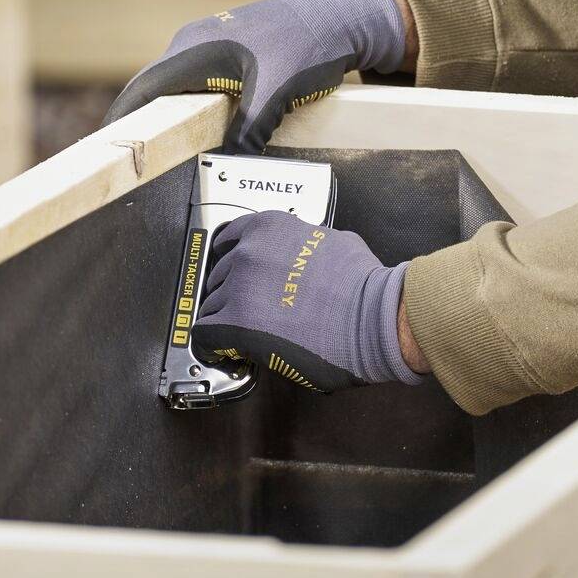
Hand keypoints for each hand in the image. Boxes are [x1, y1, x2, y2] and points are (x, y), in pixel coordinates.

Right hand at [102, 0, 408, 151]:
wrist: (338, 17)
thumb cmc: (307, 47)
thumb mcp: (277, 92)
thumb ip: (248, 130)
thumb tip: (226, 169)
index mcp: (195, 49)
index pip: (142, 89)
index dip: (122, 121)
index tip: (105, 151)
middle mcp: (193, 44)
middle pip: (152, 90)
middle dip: (139, 124)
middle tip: (127, 164)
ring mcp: (209, 45)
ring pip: (175, 88)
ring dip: (165, 117)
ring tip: (154, 155)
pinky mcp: (227, 52)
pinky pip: (195, 85)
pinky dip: (188, 109)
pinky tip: (194, 134)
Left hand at [195, 209, 423, 392]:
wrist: (371, 318)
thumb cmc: (362, 283)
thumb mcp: (332, 239)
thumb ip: (302, 242)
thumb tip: (299, 252)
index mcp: (269, 227)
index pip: (230, 237)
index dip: (232, 259)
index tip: (236, 274)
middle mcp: (248, 251)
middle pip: (221, 274)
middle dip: (234, 292)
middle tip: (252, 310)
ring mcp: (239, 288)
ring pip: (214, 305)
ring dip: (227, 319)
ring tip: (246, 334)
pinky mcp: (236, 325)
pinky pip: (206, 334)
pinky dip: (214, 343)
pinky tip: (227, 350)